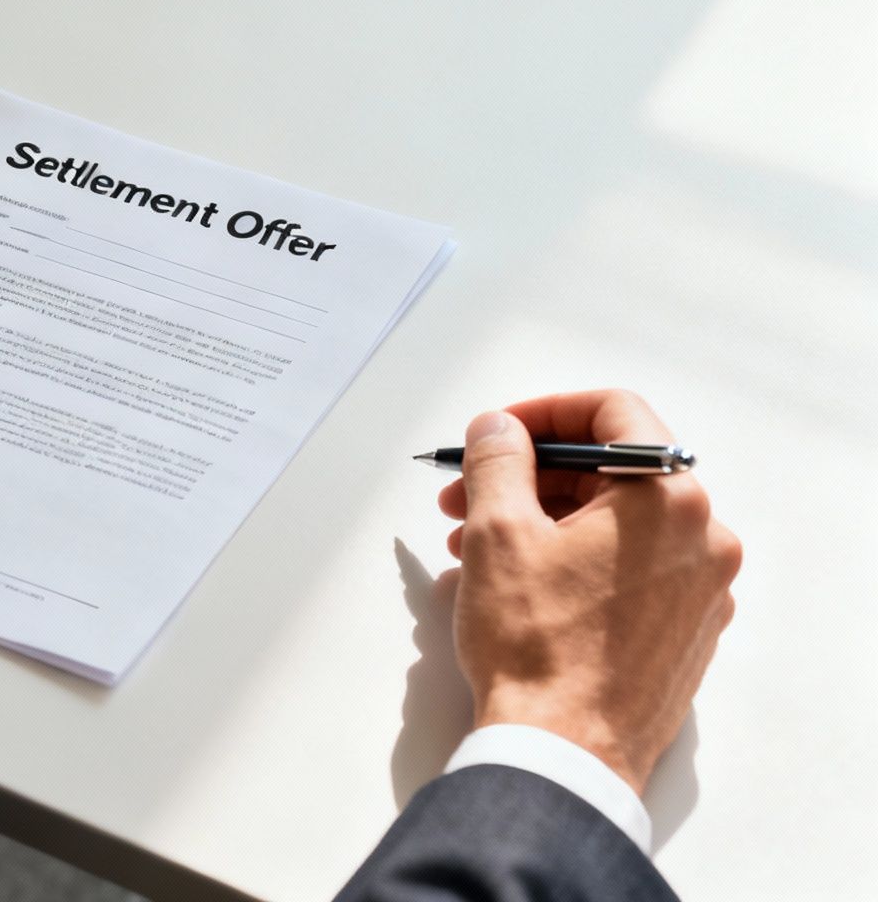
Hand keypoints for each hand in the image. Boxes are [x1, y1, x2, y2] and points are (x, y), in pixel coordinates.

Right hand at [438, 390, 740, 792]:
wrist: (565, 754)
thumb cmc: (537, 646)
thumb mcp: (498, 531)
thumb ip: (498, 460)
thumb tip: (500, 429)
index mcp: (669, 499)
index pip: (613, 413)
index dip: (543, 412)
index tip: (497, 433)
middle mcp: (702, 539)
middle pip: (609, 473)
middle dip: (527, 478)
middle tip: (464, 496)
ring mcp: (700, 591)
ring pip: (612, 527)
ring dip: (539, 523)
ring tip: (470, 551)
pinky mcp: (684, 634)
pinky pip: (624, 573)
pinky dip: (569, 565)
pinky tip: (508, 588)